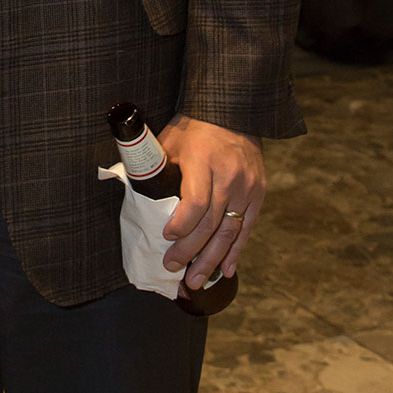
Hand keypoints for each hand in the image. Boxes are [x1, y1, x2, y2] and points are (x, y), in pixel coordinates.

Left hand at [158, 116, 264, 288]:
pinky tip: (226, 270)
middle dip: (191, 251)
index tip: (166, 236)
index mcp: (204, 161)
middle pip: (211, 223)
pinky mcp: (258, 194)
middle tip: (173, 268)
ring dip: (212, 260)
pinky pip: (247, 228)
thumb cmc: (193, 129)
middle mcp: (230, 177)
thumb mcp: (169, 142)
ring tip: (196, 280)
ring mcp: (248, 188)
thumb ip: (157, 172)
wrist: (232, 112)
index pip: (196, 201)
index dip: (182, 224)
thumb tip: (134, 202)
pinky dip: (236, 251)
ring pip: (230, 232)